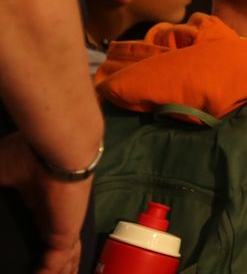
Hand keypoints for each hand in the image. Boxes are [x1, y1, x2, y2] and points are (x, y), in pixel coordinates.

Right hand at [0, 133, 87, 273]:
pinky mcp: (64, 233)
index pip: (39, 231)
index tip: (21, 260)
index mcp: (39, 202)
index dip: (34, 245)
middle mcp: (53, 216)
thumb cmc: (26, 154)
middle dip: (52, 267)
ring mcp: (62, 225)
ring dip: (59, 273)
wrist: (56, 147)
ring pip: (63, 260)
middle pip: (56, 250)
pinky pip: (56, 263)